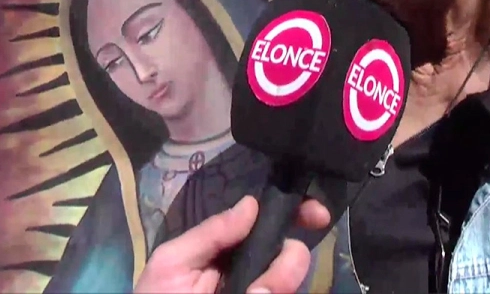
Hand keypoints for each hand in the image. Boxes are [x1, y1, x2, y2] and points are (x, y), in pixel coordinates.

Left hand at [134, 196, 330, 293]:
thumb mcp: (172, 263)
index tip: (317, 214)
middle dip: (290, 260)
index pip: (270, 222)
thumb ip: (209, 233)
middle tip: (265, 288)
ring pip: (295, 278)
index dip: (298, 212)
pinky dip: (278, 291)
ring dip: (281, 284)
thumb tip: (252, 203)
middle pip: (293, 250)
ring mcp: (264, 291)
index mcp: (230, 248)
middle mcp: (253, 269)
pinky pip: (290, 293)